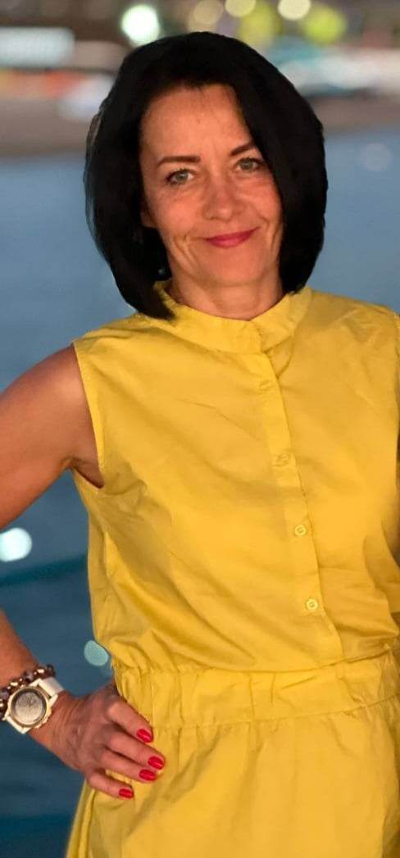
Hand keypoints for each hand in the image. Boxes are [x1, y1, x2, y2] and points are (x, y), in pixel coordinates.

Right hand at [31, 682, 165, 798]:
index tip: (150, 734)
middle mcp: (97, 729)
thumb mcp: (107, 691)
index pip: (118, 712)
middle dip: (139, 752)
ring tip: (152, 776)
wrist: (60, 722)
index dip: (133, 722)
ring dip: (132, 770)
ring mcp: (90, 750)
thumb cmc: (94, 706)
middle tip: (160, 761)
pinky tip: (129, 793)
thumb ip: (127, 686)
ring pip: (111, 762)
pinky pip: (97, 780)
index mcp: (104, 707)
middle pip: (117, 741)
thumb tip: (152, 677)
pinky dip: (112, 788)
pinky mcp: (85, 766)